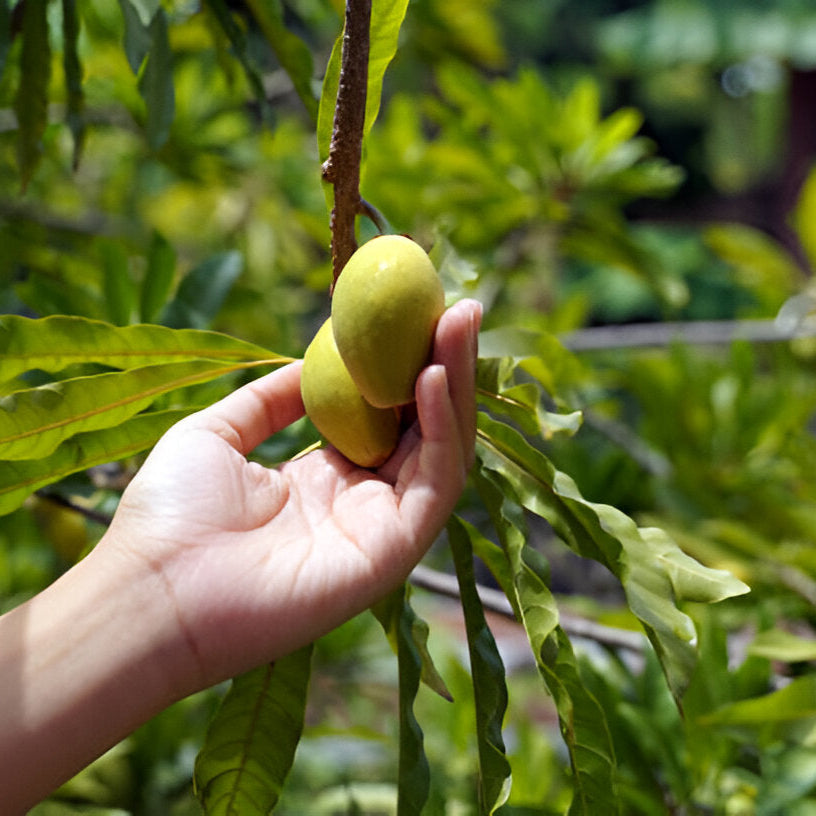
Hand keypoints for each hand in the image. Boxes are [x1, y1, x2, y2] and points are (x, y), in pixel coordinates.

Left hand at [104, 298, 481, 690]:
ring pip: (443, 450)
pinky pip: (435, 483)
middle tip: (461, 308)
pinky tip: (433, 376)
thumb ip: (270, 399)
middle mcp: (361, 502)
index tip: (418, 312)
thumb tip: (311, 358)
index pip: (387, 417)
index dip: (406, 365)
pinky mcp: (393, 551)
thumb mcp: (219, 432)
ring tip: (458, 324)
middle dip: (446, 365)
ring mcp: (381, 528)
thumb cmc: (172, 514)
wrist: (151, 590)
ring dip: (455, 385)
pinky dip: (443, 427)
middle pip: (424, 428)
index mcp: (325, 479)